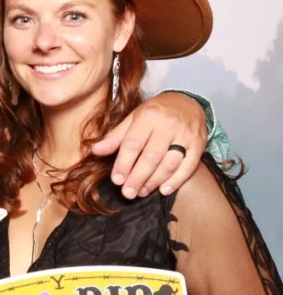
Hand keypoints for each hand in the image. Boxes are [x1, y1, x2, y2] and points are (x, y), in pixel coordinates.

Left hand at [91, 92, 205, 198]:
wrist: (188, 101)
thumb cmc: (155, 112)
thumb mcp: (133, 118)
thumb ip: (115, 136)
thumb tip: (95, 151)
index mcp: (148, 116)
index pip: (133, 144)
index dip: (123, 164)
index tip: (116, 180)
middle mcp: (168, 125)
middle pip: (151, 157)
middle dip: (138, 177)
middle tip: (128, 193)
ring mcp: (186, 135)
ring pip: (170, 163)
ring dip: (154, 181)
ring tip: (142, 192)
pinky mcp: (199, 144)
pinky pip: (189, 166)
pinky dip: (177, 180)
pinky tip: (164, 190)